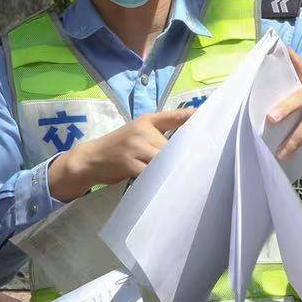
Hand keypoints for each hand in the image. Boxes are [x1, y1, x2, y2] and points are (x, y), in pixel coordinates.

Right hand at [51, 107, 193, 201]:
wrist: (90, 159)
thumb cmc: (118, 148)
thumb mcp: (137, 133)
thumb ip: (158, 135)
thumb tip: (187, 145)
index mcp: (146, 120)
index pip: (174, 116)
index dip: (193, 117)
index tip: (210, 118)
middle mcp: (143, 131)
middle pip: (174, 144)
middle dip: (186, 155)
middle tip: (205, 164)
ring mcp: (135, 147)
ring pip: (164, 159)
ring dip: (175, 169)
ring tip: (189, 178)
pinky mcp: (130, 163)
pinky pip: (152, 173)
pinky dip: (160, 179)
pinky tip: (169, 186)